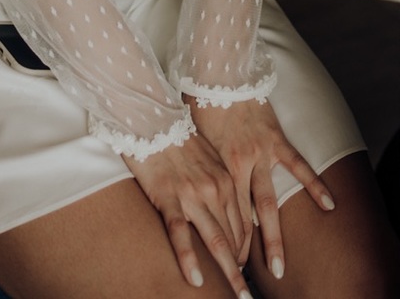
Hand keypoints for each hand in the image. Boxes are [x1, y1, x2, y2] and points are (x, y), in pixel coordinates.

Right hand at [124, 133, 253, 297]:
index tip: (247, 270)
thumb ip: (220, 182)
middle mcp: (215, 187)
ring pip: (215, 239)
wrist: (152, 119)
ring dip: (227, 270)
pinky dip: (189, 259)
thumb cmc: (178, 137)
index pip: (243, 222)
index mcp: (227, 177)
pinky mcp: (169, 196)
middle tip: (244, 292)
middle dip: (241, 266)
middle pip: (234, 235)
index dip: (246, 250)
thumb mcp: (209, 157)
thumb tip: (228, 208)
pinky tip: (196, 280)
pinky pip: (181, 234)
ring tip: (235, 294)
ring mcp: (192, 194)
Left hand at [189, 98, 335, 281]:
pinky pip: (299, 167)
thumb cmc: (202, 101)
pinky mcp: (278, 140)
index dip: (225, 242)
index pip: (223, 214)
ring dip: (273, 237)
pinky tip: (330, 205)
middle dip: (246, 251)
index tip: (228, 267)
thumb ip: (203, 165)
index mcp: (218, 166)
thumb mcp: (195, 136)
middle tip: (249, 280)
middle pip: (243, 217)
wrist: (220, 71)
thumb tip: (201, 189)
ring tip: (280, 267)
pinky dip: (314, 185)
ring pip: (269, 204)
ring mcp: (261, 153)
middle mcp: (240, 164)